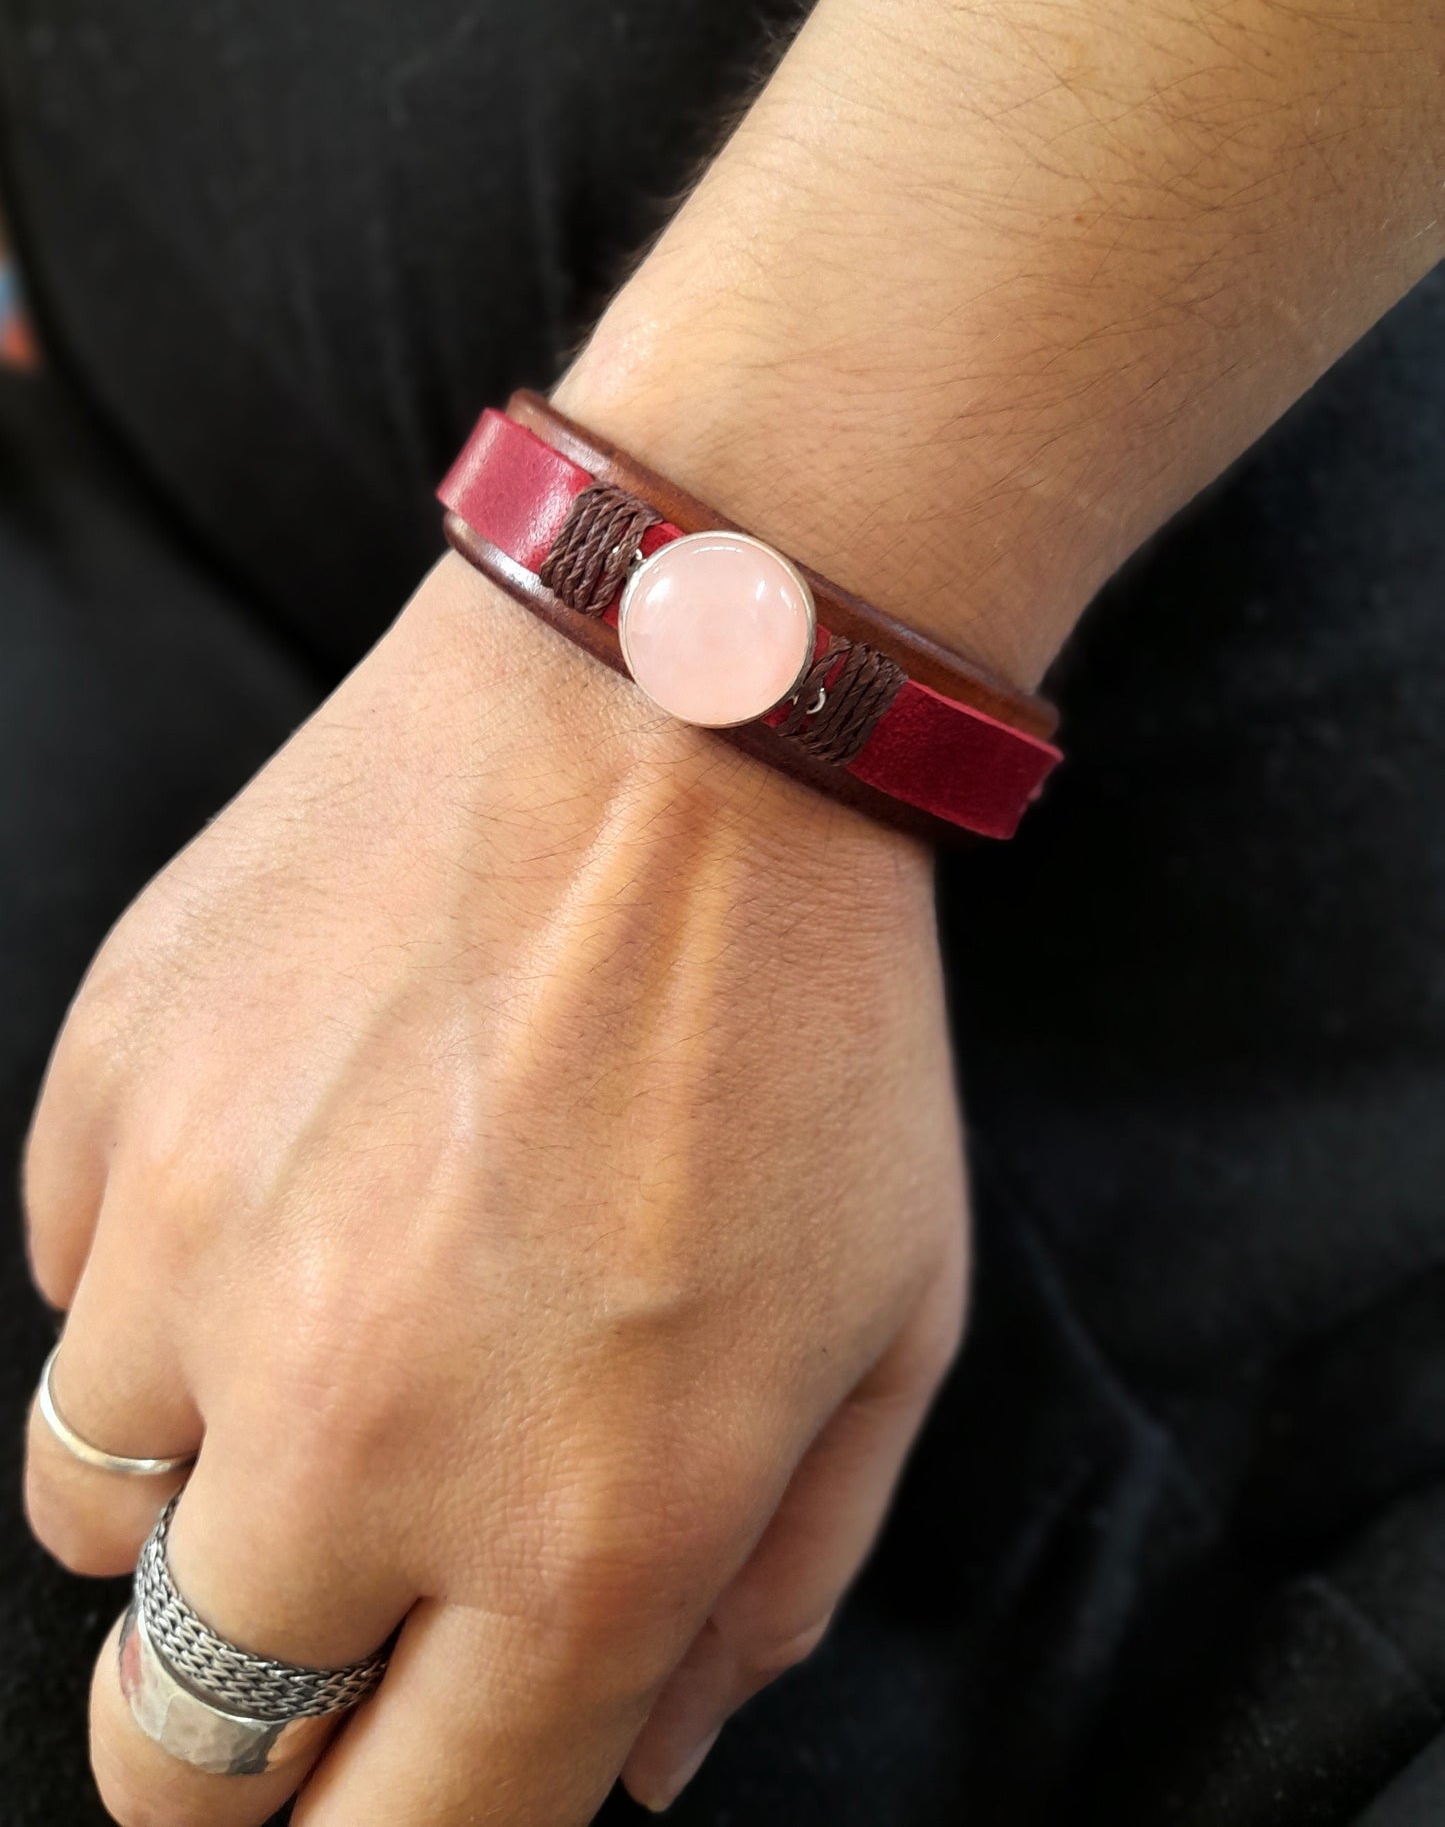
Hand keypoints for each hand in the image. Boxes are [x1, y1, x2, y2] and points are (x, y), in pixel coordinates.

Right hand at [23, 549, 966, 1825]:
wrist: (673, 721)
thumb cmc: (811, 1028)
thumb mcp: (884, 1339)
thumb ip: (755, 1603)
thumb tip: (616, 1764)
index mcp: (578, 1532)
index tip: (398, 1780)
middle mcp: (348, 1435)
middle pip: (174, 1758)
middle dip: (241, 1743)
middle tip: (319, 1624)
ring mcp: (195, 1258)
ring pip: (92, 1520)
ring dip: (199, 1483)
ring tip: (331, 1322)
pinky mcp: (111, 1100)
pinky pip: (78, 1283)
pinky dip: (166, 1275)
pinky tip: (295, 1154)